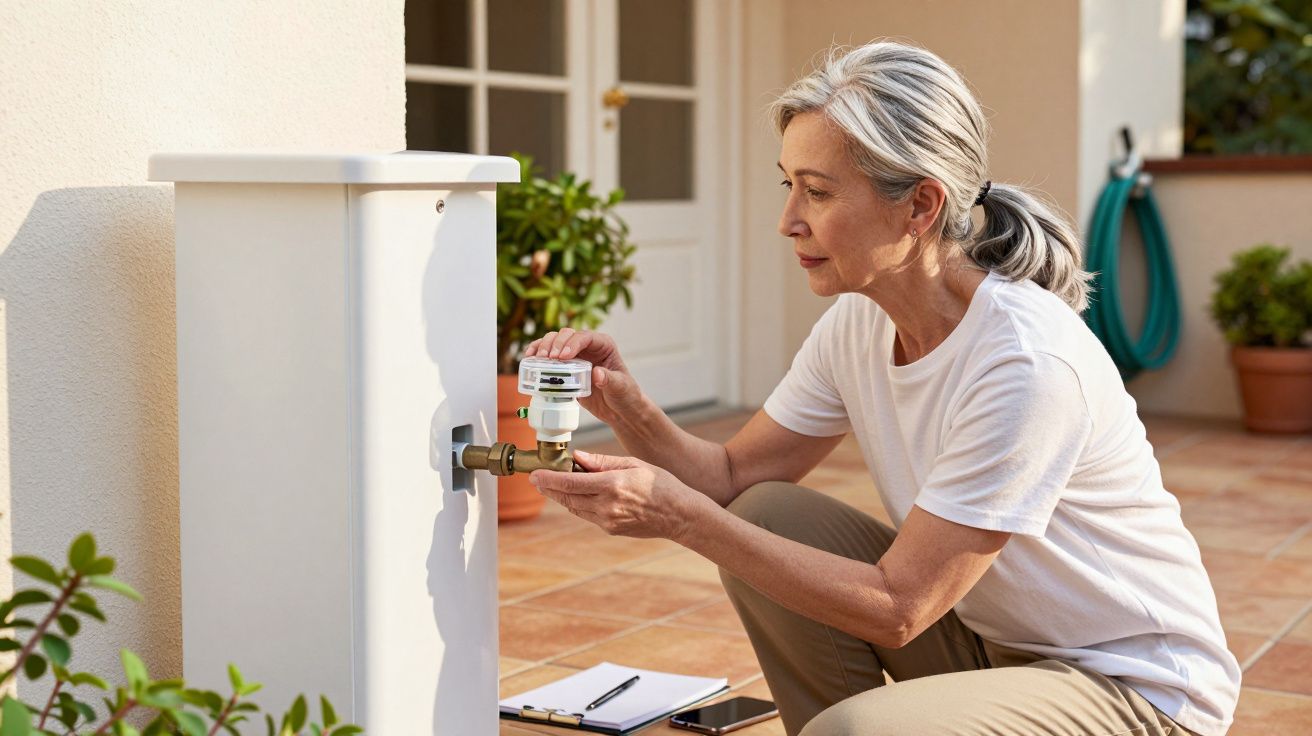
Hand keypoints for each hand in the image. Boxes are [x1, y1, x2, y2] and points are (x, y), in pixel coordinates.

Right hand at [523, 329, 644, 425]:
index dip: (572, 343)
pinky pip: (549, 357)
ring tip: (537, 358)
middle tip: (548, 358)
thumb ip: (610, 380)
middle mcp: (588, 347)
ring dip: (543, 346)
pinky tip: (529, 358)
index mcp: (604, 345)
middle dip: (555, 343)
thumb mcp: (621, 387)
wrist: (620, 410)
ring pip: (555, 341)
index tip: (562, 356)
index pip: (586, 337)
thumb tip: (597, 372)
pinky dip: (538, 354)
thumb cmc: (625, 395)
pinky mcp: (566, 368)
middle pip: (567, 335)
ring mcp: (576, 356)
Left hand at [529, 451, 705, 540]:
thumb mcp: (634, 464)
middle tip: (536, 479)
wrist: (680, 515)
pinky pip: (588, 515)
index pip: (571, 483)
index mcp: (613, 485)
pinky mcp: (611, 529)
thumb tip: (577, 458)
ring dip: (561, 498)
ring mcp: (608, 520)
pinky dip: (578, 504)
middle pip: (568, 498)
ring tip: (551, 486)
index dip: (549, 480)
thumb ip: (603, 462)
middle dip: (549, 489)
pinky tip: (576, 495)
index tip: (535, 475)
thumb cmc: (661, 485)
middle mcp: (607, 505)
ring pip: (575, 508)